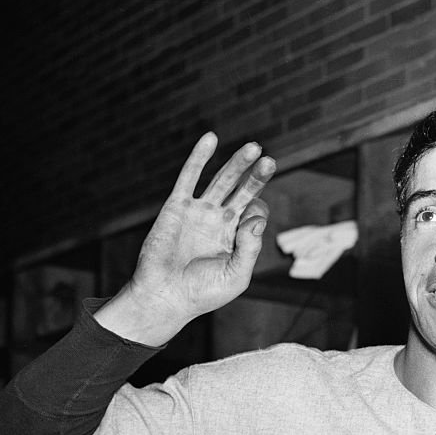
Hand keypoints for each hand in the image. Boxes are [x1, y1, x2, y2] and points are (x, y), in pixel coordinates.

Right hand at [96, 133, 275, 345]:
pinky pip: (189, 177)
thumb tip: (254, 217)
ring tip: (254, 147)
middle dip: (257, 177)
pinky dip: (199, 157)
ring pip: (221, 180)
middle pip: (243, 191)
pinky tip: (211, 138)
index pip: (254, 213)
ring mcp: (199, 212)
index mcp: (235, 238)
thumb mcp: (236, 276)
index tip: (248, 225)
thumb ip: (250, 249)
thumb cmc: (202, 293)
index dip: (258, 212)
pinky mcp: (177, 207)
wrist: (165, 296)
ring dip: (237, 164)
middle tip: (270, 162)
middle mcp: (219, 221)